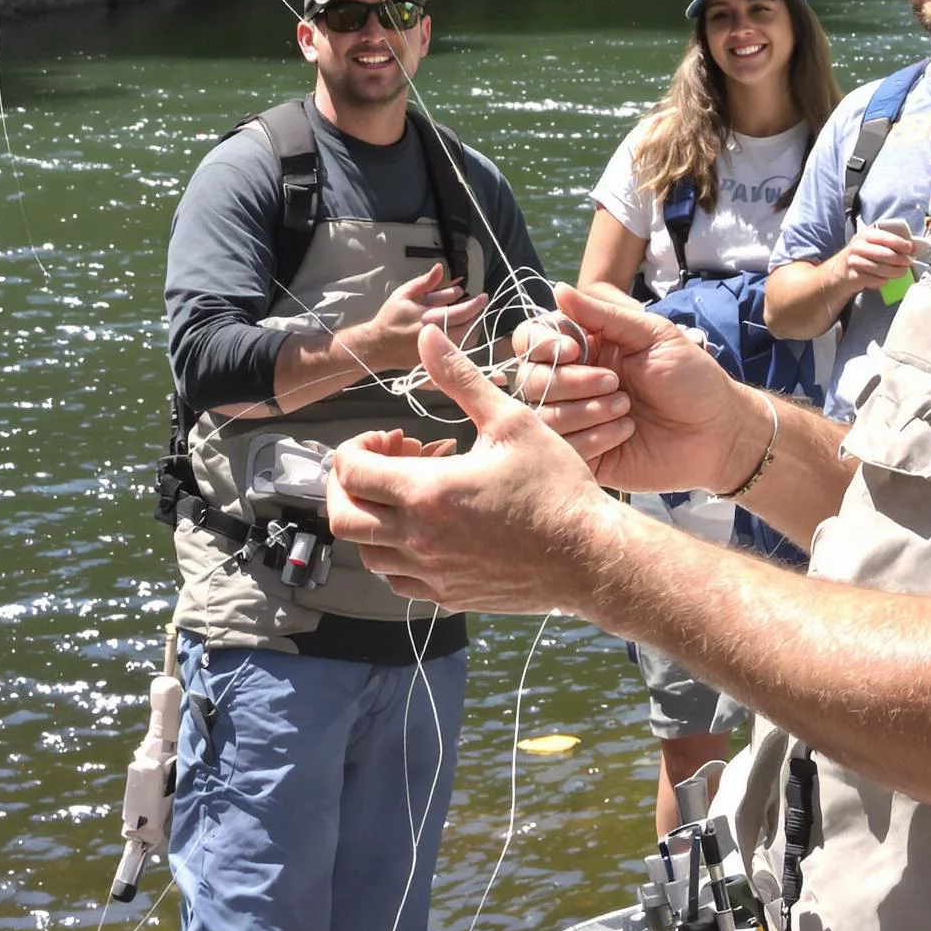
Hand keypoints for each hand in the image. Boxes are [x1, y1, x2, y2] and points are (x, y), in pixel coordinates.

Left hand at [329, 327, 617, 612]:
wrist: (588, 554)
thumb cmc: (555, 485)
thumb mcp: (509, 420)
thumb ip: (459, 377)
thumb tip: (426, 334)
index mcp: (426, 492)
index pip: (349, 471)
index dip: (357, 446)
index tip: (394, 437)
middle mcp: (418, 539)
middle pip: (342, 516)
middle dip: (351, 485)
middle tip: (389, 465)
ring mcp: (430, 574)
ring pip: (366, 551)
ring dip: (374, 518)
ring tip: (413, 494)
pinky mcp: (447, 596)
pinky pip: (396, 579)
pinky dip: (396, 553)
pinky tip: (429, 529)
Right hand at [362, 260, 489, 371]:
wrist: (378, 346)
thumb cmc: (391, 317)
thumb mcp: (404, 294)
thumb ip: (425, 282)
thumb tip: (441, 268)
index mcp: (428, 317)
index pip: (461, 310)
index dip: (475, 302)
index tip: (483, 295)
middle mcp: (435, 335)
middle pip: (467, 326)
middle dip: (476, 313)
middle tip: (481, 303)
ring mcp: (436, 351)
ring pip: (465, 340)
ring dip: (472, 326)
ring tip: (472, 315)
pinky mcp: (436, 361)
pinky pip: (457, 350)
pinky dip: (463, 338)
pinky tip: (462, 329)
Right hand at [508, 284, 765, 498]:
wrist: (719, 433)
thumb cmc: (691, 378)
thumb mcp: (651, 335)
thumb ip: (602, 314)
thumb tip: (557, 288)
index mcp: (585, 347)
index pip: (531, 339)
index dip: (542, 343)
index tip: (576, 348)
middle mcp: (573, 382)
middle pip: (530, 377)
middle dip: (572, 380)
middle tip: (616, 383)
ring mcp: (576, 420)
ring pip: (543, 414)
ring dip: (586, 410)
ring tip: (627, 409)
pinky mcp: (585, 455)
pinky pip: (563, 448)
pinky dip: (593, 437)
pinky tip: (625, 433)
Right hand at [838, 222, 916, 291]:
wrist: (840, 270)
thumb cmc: (862, 255)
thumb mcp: (872, 243)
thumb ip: (889, 242)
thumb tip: (912, 247)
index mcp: (866, 234)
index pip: (886, 237)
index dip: (901, 244)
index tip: (911, 249)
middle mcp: (858, 246)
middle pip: (885, 254)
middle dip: (901, 260)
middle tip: (908, 263)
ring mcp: (854, 261)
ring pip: (881, 269)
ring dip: (895, 272)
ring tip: (902, 272)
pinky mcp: (853, 276)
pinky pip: (874, 280)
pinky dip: (883, 281)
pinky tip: (885, 279)